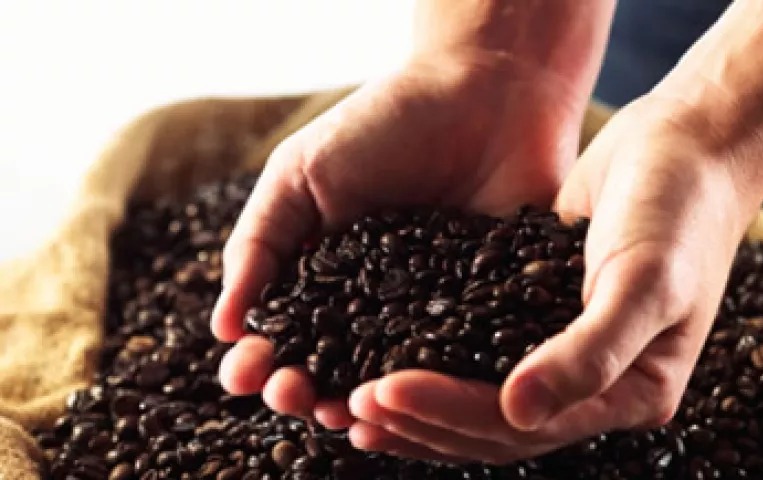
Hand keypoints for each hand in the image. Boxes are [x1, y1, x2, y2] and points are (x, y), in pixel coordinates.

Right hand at [211, 48, 592, 441]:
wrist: (486, 91)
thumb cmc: (384, 124)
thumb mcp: (302, 174)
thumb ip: (259, 243)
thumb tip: (223, 326)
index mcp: (322, 275)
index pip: (284, 334)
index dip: (260, 361)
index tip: (247, 373)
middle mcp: (372, 304)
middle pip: (332, 368)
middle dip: (302, 391)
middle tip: (292, 395)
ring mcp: (429, 312)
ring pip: (390, 378)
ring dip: (360, 404)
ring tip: (342, 414)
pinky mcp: (485, 312)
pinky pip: (457, 361)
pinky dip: (433, 386)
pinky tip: (411, 400)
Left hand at [345, 96, 750, 463]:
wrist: (685, 146)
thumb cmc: (680, 210)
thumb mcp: (647, 280)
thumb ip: (591, 353)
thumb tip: (519, 412)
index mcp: (630, 392)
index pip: (525, 425)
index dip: (450, 412)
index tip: (385, 390)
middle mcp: (592, 384)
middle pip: (493, 426)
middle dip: (421, 417)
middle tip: (352, 404)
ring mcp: (562, 352)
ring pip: (478, 399)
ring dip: (419, 402)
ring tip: (353, 399)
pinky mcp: (534, 313)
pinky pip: (476, 349)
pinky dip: (432, 356)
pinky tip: (384, 351)